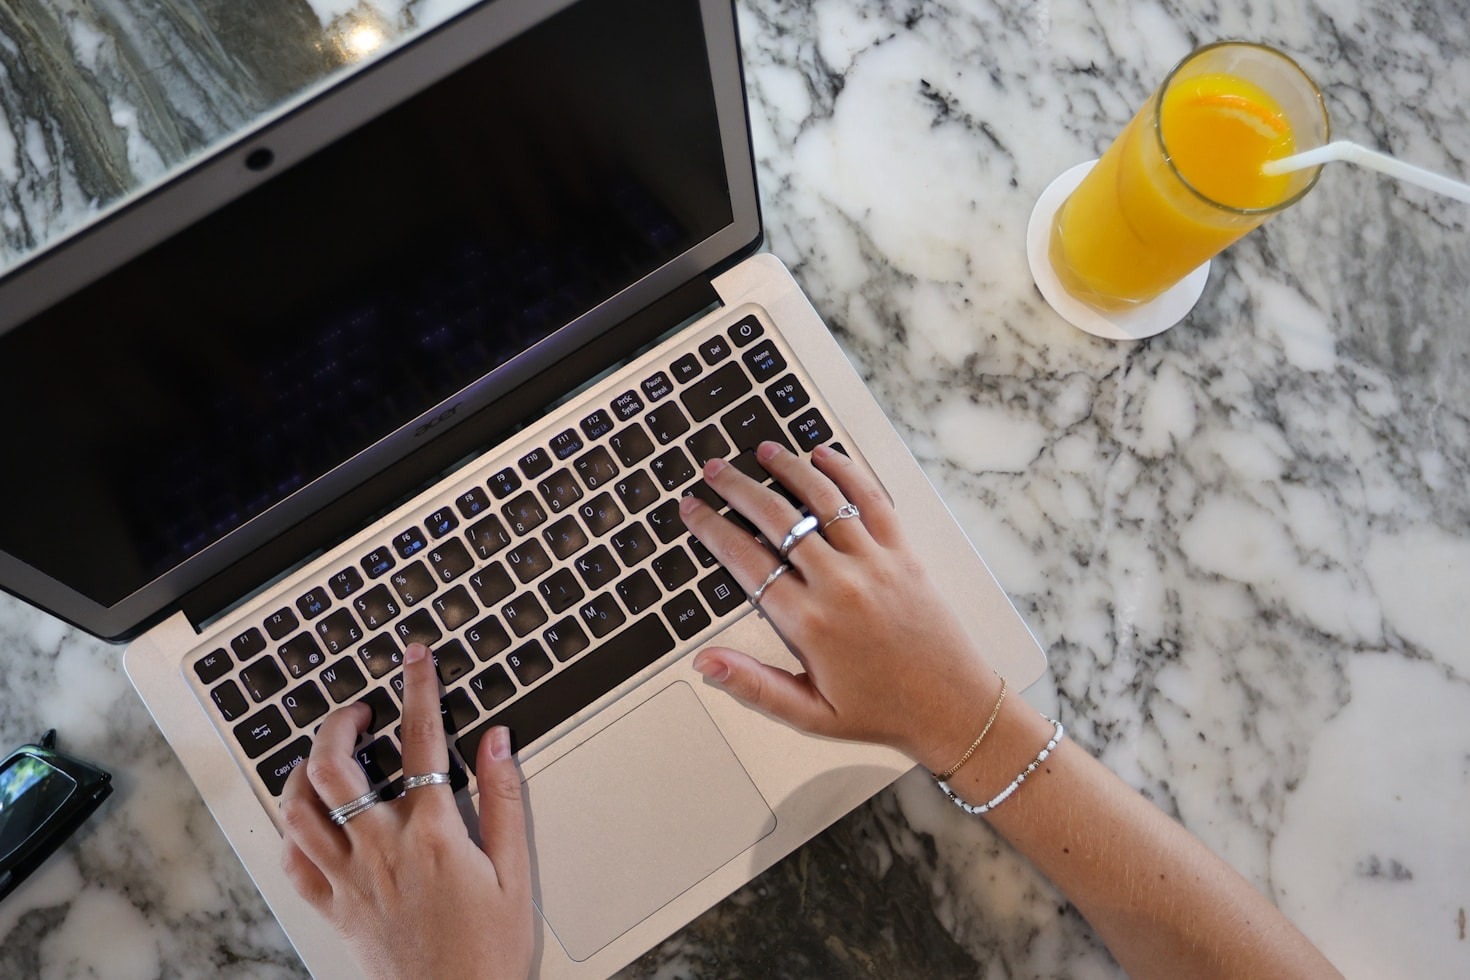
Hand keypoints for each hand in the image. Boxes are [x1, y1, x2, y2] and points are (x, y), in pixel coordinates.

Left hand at [279, 643, 532, 979]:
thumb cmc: (489, 950)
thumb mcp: (516, 872)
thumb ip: (506, 800)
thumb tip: (498, 741)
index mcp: (433, 836)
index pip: (421, 741)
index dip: (418, 689)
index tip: (415, 660)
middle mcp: (382, 851)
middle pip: (336, 768)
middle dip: (339, 723)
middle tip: (359, 709)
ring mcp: (351, 881)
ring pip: (300, 811)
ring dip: (304, 770)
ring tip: (323, 753)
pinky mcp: (336, 909)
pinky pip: (294, 863)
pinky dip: (292, 831)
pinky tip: (306, 818)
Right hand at [679, 441, 1001, 772]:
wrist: (952, 706)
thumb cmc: (881, 710)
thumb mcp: (808, 714)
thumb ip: (753, 684)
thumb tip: (705, 663)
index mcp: (809, 624)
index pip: (746, 561)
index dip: (712, 530)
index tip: (693, 511)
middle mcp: (840, 585)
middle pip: (776, 519)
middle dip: (738, 489)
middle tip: (715, 472)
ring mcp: (875, 563)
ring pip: (822, 500)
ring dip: (788, 469)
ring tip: (763, 451)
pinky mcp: (903, 553)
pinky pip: (871, 500)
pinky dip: (846, 472)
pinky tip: (823, 456)